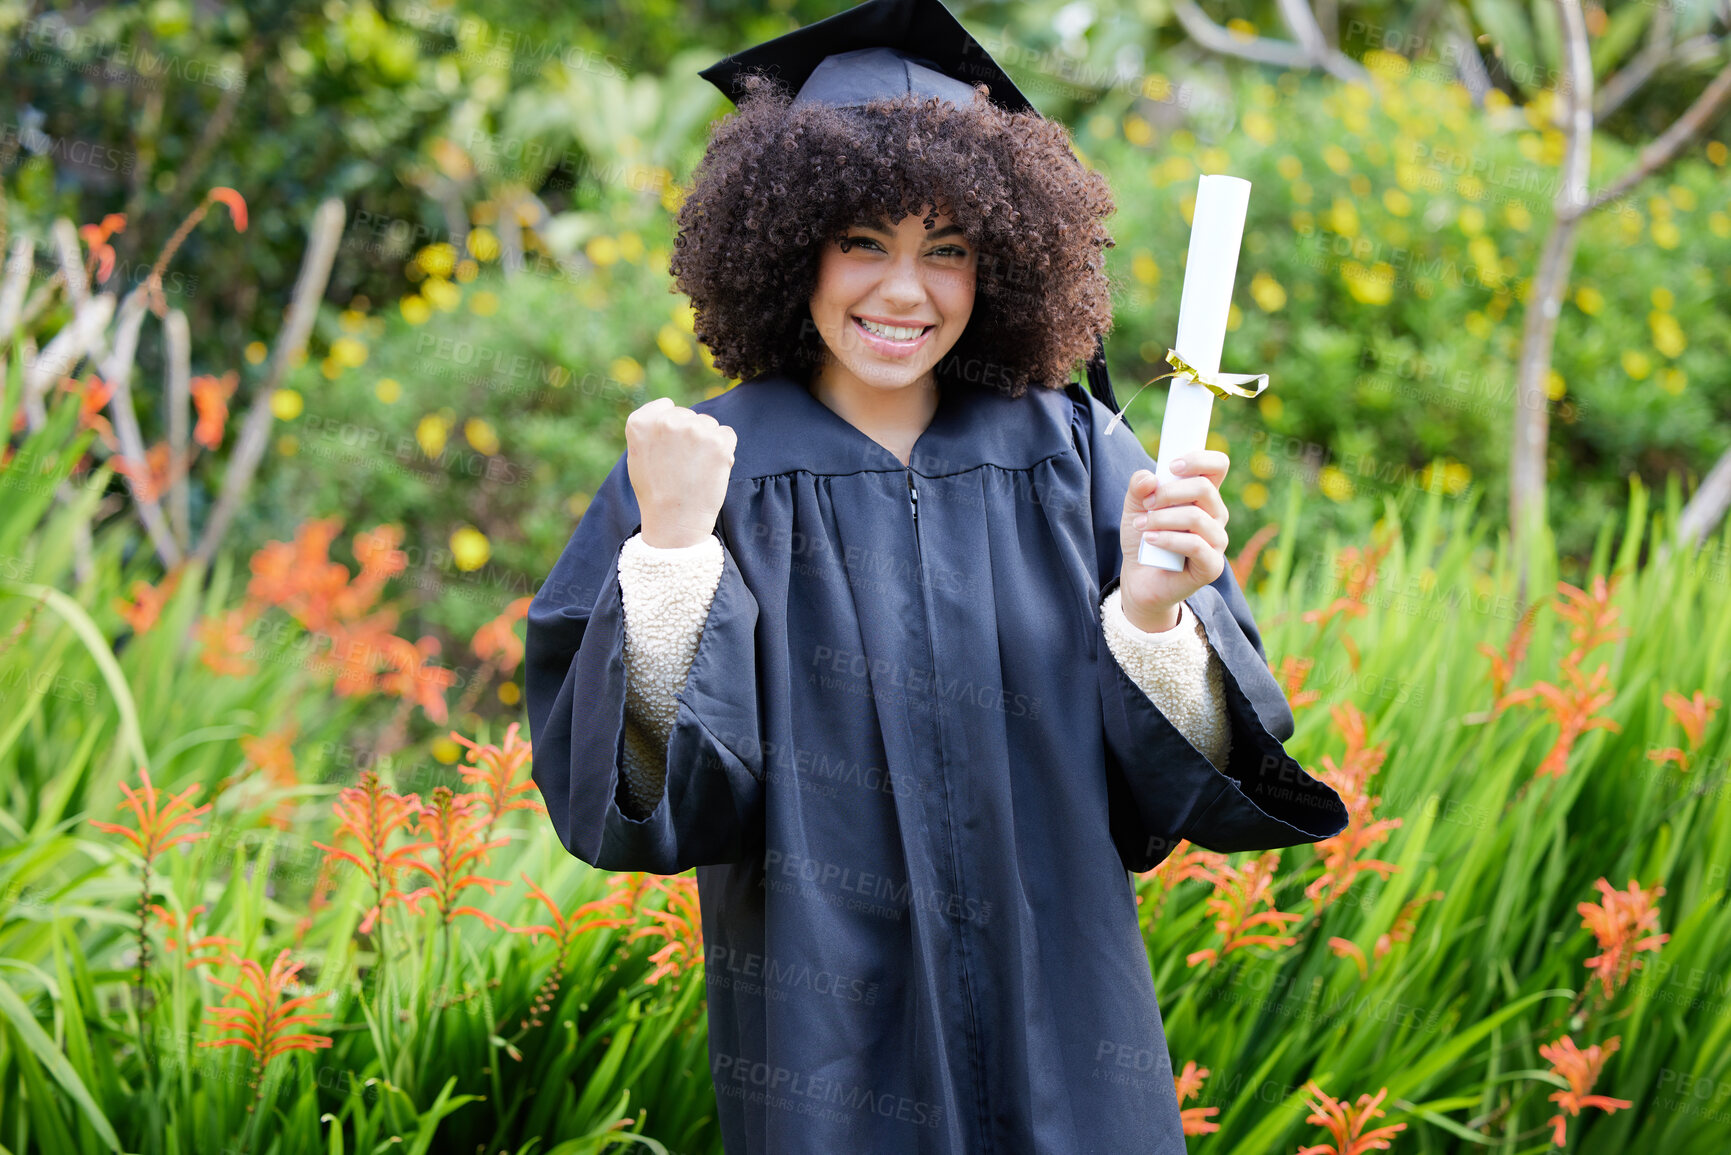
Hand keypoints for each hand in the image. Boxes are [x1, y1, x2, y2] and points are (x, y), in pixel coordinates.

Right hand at [624, 396, 736, 548]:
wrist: (674, 522)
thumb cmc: (655, 492)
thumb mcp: (637, 455)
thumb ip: (650, 428)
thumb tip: (670, 408)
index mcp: (641, 422)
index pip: (667, 406)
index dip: (672, 428)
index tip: (669, 450)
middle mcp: (666, 421)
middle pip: (689, 415)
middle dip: (691, 435)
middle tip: (683, 465)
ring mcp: (694, 430)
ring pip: (709, 424)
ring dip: (708, 442)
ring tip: (696, 470)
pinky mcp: (718, 442)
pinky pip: (727, 434)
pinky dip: (725, 450)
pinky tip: (711, 469)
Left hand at [1117, 451, 1230, 631]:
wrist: (1139, 579)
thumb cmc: (1144, 538)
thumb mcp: (1135, 507)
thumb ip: (1139, 487)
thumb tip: (1150, 478)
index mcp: (1204, 496)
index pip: (1218, 465)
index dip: (1198, 459)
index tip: (1171, 467)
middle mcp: (1216, 516)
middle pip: (1204, 488)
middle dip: (1169, 492)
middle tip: (1146, 504)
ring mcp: (1217, 541)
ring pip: (1197, 517)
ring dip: (1163, 518)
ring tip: (1141, 525)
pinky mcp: (1212, 566)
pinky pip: (1195, 545)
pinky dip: (1169, 539)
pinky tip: (1151, 540)